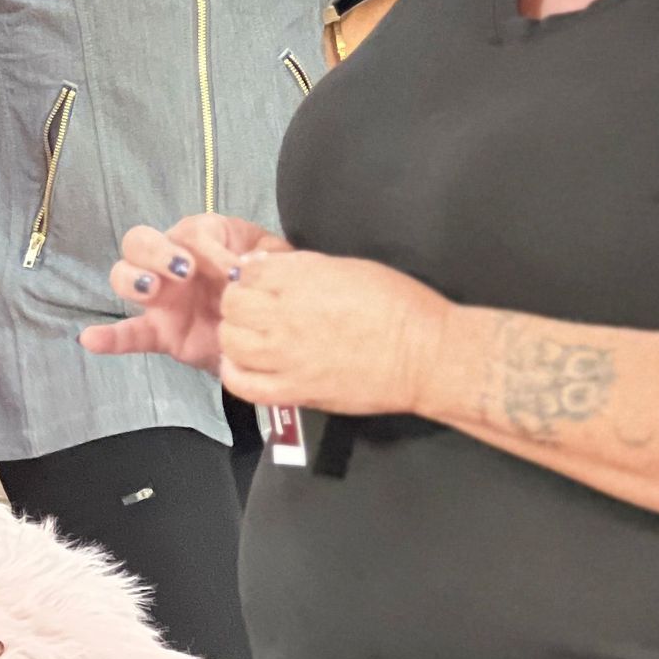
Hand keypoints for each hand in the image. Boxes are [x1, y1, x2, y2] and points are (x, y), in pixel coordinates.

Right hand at [80, 216, 287, 373]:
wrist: (274, 329)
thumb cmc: (269, 283)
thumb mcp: (275, 262)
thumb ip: (264, 260)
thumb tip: (246, 268)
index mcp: (202, 237)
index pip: (193, 232)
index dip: (211, 250)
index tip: (235, 274)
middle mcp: (172, 261)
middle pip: (141, 241)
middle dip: (157, 251)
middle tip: (183, 270)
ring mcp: (160, 297)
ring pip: (125, 275)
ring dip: (133, 278)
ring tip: (151, 290)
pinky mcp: (159, 331)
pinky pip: (129, 333)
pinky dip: (109, 337)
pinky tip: (90, 340)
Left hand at [217, 250, 450, 414]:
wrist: (426, 356)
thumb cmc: (398, 305)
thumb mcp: (347, 267)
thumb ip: (302, 267)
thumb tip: (266, 267)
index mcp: (302, 280)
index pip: (247, 272)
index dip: (250, 276)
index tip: (261, 283)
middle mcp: (287, 317)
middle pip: (233, 305)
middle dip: (239, 302)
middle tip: (256, 308)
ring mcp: (287, 357)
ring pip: (232, 342)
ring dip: (236, 335)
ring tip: (251, 336)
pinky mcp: (295, 391)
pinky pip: (244, 385)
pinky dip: (235, 374)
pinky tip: (245, 365)